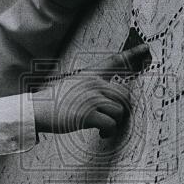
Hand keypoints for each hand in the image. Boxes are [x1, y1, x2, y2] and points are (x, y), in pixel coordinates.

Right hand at [31, 43, 151, 137]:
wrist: (37, 110)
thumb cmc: (54, 101)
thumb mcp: (73, 84)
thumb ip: (91, 86)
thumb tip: (109, 96)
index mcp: (90, 75)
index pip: (114, 61)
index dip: (132, 54)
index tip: (146, 49)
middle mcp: (93, 83)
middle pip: (124, 93)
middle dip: (122, 107)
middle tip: (112, 117)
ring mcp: (91, 98)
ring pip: (119, 109)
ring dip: (114, 121)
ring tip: (104, 127)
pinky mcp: (88, 114)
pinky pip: (110, 123)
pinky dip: (108, 131)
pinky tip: (101, 134)